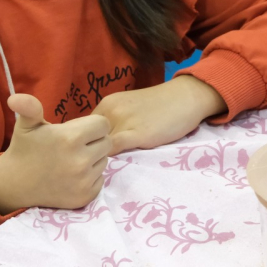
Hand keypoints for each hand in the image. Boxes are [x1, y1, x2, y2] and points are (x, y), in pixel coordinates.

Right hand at [0, 94, 111, 213]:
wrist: (15, 184)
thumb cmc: (24, 149)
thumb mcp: (26, 125)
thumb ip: (29, 108)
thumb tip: (15, 98)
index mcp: (70, 138)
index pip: (103, 124)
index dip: (92, 125)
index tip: (78, 130)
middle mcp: (81, 161)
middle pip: (107, 142)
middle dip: (94, 141)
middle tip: (75, 145)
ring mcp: (84, 181)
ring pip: (104, 161)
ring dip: (93, 158)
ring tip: (72, 159)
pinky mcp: (86, 196)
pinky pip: (100, 179)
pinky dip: (91, 176)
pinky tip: (73, 175)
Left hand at [92, 76, 225, 155]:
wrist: (184, 97)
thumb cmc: (159, 105)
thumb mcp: (129, 109)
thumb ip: (113, 123)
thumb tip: (97, 143)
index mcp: (106, 104)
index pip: (82, 129)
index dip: (83, 145)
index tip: (86, 156)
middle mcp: (110, 111)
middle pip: (87, 138)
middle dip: (86, 153)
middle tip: (89, 166)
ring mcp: (123, 121)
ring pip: (98, 145)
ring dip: (96, 158)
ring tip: (98, 171)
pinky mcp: (137, 134)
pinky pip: (114, 149)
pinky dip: (110, 159)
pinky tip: (112, 168)